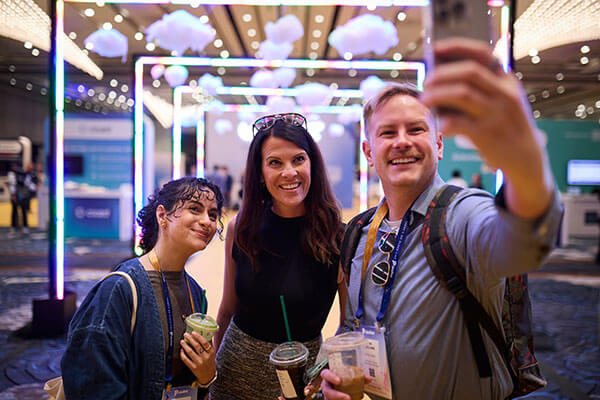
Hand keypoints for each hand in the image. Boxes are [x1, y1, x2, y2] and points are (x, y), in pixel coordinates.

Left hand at [180, 332, 216, 384]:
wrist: (208, 376)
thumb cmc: (209, 362)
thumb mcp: (212, 354)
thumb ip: (209, 345)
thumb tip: (205, 333)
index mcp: (211, 352)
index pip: (205, 342)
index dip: (198, 336)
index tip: (193, 332)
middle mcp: (205, 357)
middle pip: (197, 346)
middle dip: (190, 339)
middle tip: (185, 334)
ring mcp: (199, 363)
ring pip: (190, 352)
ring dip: (185, 345)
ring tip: (182, 341)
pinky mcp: (193, 368)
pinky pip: (186, 359)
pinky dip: (182, 354)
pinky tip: (181, 350)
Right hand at [320, 369, 371, 399]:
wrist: (340, 386)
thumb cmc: (343, 380)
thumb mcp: (349, 377)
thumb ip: (359, 377)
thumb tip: (369, 379)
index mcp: (329, 376)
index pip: (325, 374)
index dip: (331, 377)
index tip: (339, 380)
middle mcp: (327, 386)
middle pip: (327, 391)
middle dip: (336, 395)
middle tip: (348, 398)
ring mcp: (327, 395)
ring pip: (329, 399)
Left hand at [421, 38, 553, 217]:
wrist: (525, 158)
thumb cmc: (505, 125)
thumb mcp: (501, 101)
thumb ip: (479, 88)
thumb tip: (439, 78)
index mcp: (507, 80)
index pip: (482, 54)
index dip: (457, 47)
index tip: (435, 48)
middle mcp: (505, 93)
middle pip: (469, 72)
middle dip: (442, 74)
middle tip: (425, 82)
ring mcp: (497, 113)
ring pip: (462, 94)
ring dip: (438, 95)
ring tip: (424, 100)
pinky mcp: (488, 134)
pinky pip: (459, 122)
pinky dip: (445, 121)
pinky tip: (440, 124)